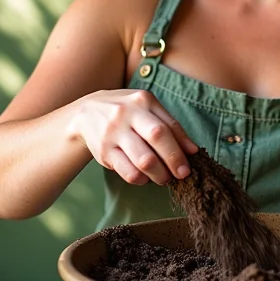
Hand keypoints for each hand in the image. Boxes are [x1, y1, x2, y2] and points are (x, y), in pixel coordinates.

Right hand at [70, 89, 197, 185]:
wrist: (87, 112)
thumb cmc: (127, 112)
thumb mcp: (147, 109)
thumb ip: (170, 126)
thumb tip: (192, 150)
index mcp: (143, 100)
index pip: (169, 126)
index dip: (182, 147)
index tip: (190, 163)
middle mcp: (127, 113)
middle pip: (157, 138)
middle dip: (174, 160)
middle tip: (181, 175)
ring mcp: (113, 132)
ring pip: (144, 160)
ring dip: (159, 174)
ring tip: (164, 178)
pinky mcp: (103, 150)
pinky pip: (128, 172)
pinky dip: (141, 179)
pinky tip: (145, 178)